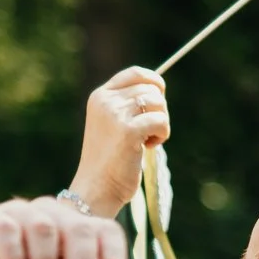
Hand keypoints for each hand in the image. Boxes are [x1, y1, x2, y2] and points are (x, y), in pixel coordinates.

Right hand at [68, 66, 170, 216]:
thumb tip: (158, 90)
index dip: (154, 82)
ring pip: (158, 103)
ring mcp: (115, 114)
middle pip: (151, 89)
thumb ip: (128, 105)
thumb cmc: (110, 158)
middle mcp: (105, 100)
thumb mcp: (113, 124)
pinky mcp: (128, 130)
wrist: (97, 186)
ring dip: (162, 123)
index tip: (159, 99)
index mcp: (100, 96)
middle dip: (160, 109)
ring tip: (149, 140)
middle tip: (151, 130)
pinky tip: (149, 147)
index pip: (135, 73)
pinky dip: (162, 135)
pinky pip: (160, 121)